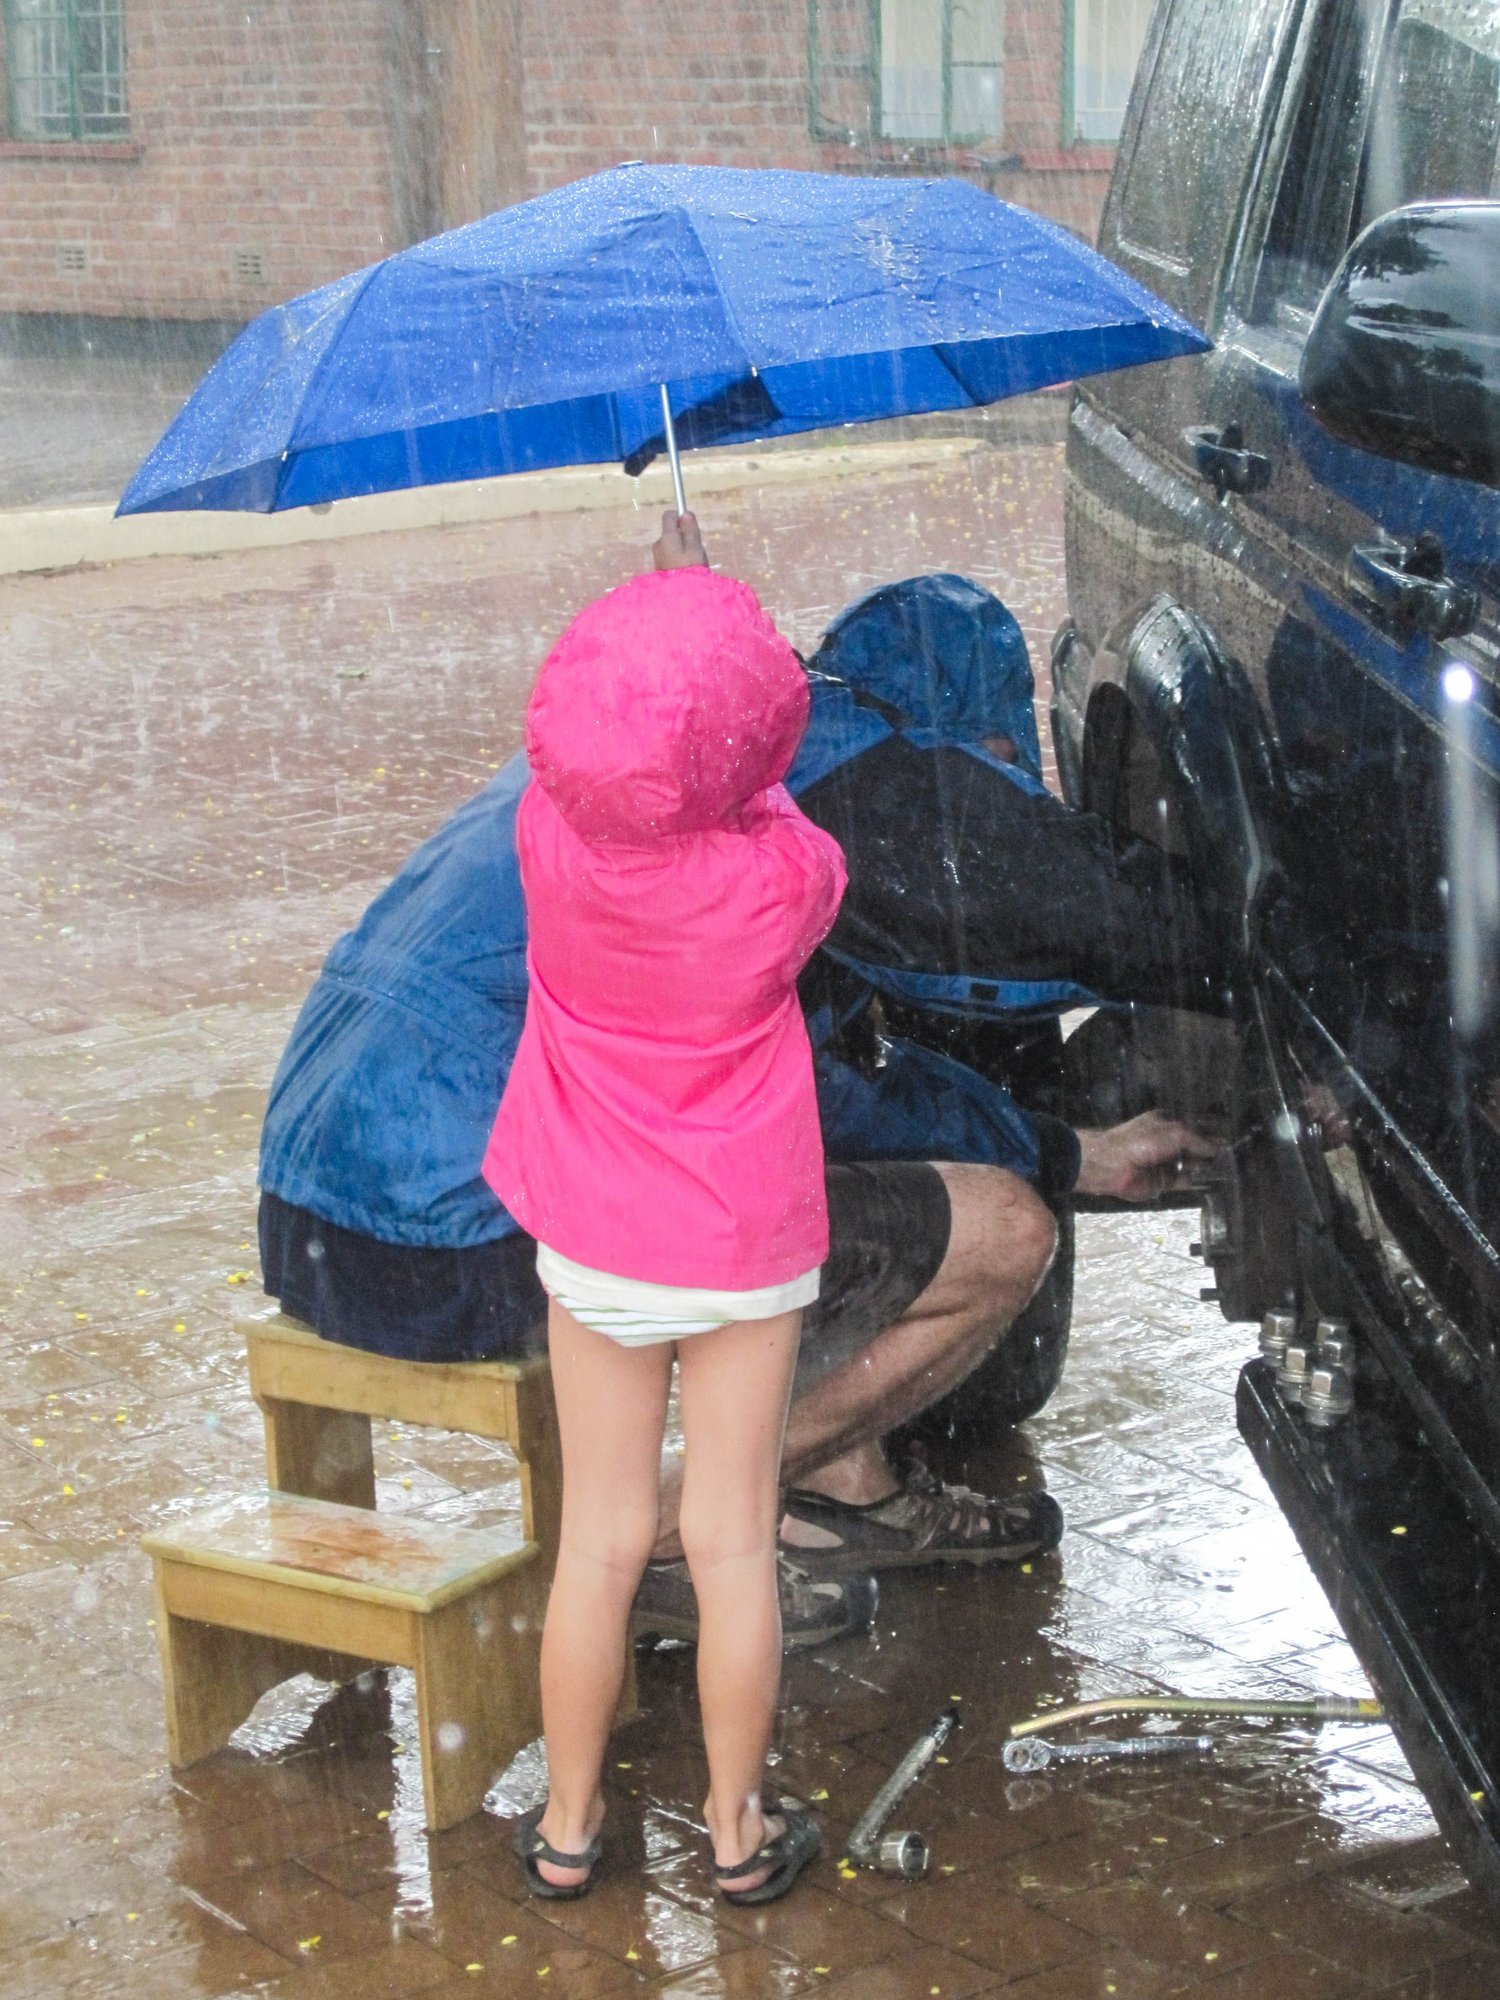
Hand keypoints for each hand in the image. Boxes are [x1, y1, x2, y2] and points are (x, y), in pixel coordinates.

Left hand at [652, 509, 707, 570]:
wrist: (679, 596)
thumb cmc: (689, 568)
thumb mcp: (695, 547)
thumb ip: (690, 530)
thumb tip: (685, 513)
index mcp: (666, 536)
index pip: (669, 515)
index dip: (680, 517)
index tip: (691, 527)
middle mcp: (658, 543)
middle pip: (672, 531)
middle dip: (684, 536)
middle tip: (696, 549)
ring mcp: (657, 556)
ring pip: (672, 545)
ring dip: (682, 549)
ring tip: (692, 562)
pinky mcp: (659, 566)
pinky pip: (670, 556)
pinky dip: (678, 558)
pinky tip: (686, 569)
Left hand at [1073, 1112, 1219, 1201]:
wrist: (1112, 1165)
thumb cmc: (1141, 1141)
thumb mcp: (1174, 1133)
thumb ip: (1197, 1140)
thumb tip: (1217, 1148)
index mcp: (1168, 1123)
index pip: (1196, 1125)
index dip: (1212, 1131)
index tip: (1232, 1138)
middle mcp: (1169, 1142)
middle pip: (1196, 1146)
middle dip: (1213, 1150)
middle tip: (1235, 1156)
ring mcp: (1167, 1162)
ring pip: (1193, 1165)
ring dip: (1207, 1167)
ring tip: (1229, 1170)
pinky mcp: (1164, 1182)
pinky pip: (1185, 1182)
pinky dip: (1197, 1182)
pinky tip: (1214, 1182)